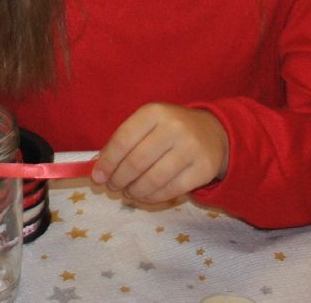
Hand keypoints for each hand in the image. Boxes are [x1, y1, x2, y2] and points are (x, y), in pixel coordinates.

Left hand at [91, 103, 227, 205]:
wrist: (213, 133)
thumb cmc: (170, 128)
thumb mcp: (147, 124)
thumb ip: (124, 141)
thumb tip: (99, 168)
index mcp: (154, 112)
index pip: (123, 140)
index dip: (107, 162)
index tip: (98, 177)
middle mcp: (174, 127)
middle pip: (137, 162)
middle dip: (119, 179)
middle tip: (113, 187)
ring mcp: (191, 148)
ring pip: (153, 179)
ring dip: (135, 191)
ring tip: (128, 192)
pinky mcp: (204, 169)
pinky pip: (171, 190)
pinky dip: (152, 198)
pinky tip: (144, 196)